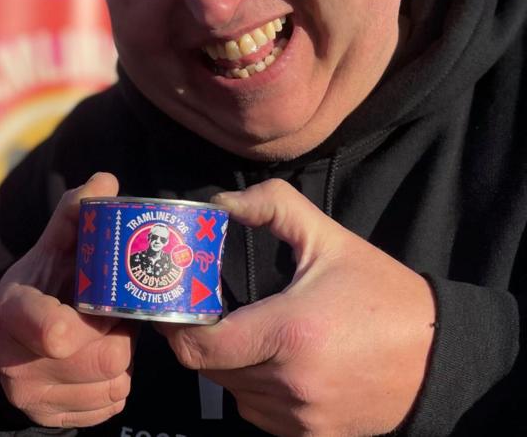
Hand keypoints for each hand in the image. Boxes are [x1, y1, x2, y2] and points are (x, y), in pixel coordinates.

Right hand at [0, 173, 136, 426]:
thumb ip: (75, 214)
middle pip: (102, 357)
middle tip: (112, 316)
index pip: (51, 330)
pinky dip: (115, 384)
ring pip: (113, 382)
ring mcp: (32, 396)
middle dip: (120, 334)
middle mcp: (14, 361)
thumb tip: (105, 182)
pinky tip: (98, 361)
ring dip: (123, 358)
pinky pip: (111, 406)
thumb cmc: (39, 287)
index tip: (93, 318)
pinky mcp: (51, 419)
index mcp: (12, 310)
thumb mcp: (51, 249)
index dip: (76, 326)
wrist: (13, 341)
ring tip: (104, 335)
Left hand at [157, 179, 435, 435]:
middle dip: (204, 340)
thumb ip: (274, 207)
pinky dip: (255, 392)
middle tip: (207, 313)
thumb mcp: (330, 240)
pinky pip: (260, 415)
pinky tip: (273, 364)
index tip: (176, 306)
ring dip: (230, 367)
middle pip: (212, 369)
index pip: (198, 347)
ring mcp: (302, 417)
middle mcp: (290, 383)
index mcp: (288, 334)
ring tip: (246, 335)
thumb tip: (221, 204)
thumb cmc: (382, 296)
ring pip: (234, 393)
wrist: (442, 356)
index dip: (176, 327)